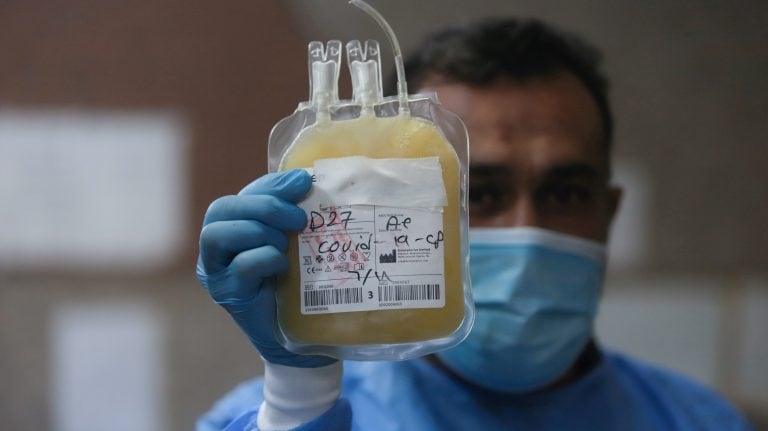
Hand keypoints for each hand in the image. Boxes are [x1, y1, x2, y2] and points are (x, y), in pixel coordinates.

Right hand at [196, 169, 335, 367]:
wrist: (299, 336)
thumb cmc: (296, 282)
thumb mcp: (295, 241)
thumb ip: (293, 211)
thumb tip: (305, 178)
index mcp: (233, 228)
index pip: (242, 195)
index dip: (270, 186)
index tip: (304, 182)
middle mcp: (216, 247)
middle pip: (222, 209)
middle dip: (263, 206)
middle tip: (299, 218)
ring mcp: (216, 272)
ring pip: (216, 235)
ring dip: (258, 231)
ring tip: (286, 243)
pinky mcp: (228, 295)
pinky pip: (240, 267)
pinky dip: (265, 258)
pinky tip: (284, 264)